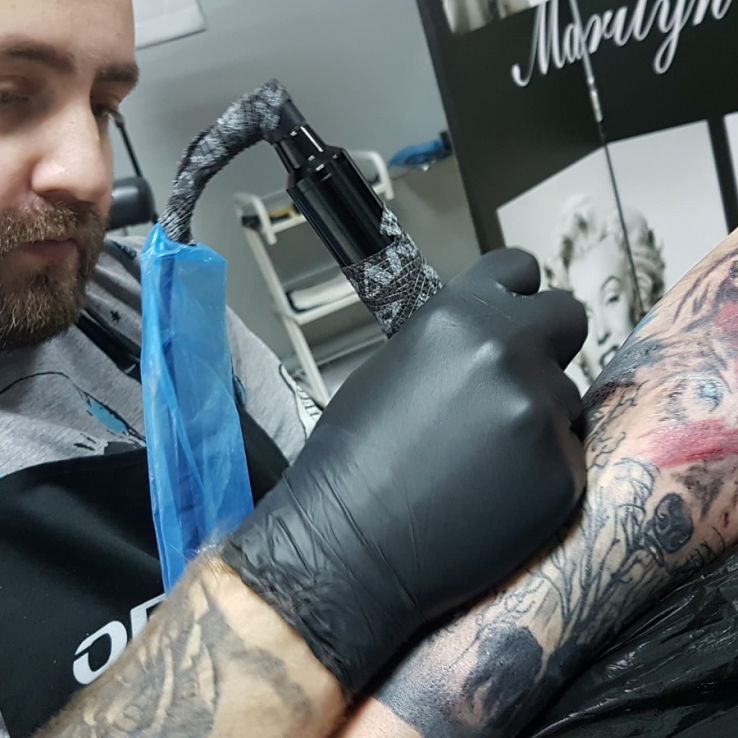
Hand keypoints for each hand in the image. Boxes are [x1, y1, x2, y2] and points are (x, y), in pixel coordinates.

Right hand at [223, 248, 586, 695]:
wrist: (350, 544)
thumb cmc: (353, 458)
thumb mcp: (394, 369)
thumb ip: (452, 341)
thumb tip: (489, 335)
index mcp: (456, 317)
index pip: (518, 267)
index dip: (519, 295)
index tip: (519, 315)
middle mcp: (507, 352)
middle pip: (568, 318)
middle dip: (550, 344)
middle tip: (521, 382)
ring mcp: (541, 412)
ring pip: (567, 397)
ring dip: (540, 418)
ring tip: (489, 458)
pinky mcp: (563, 472)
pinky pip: (567, 455)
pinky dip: (542, 470)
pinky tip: (496, 494)